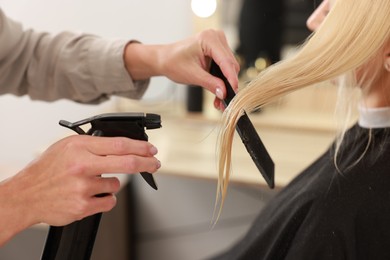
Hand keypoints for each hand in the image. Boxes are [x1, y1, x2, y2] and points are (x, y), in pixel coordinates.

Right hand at [0, 135, 159, 241]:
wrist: (25, 196)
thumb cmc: (47, 170)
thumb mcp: (67, 147)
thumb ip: (93, 144)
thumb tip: (122, 145)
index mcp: (80, 147)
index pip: (120, 144)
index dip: (141, 147)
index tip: (151, 149)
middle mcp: (83, 166)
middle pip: (127, 164)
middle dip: (146, 164)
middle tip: (155, 164)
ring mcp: (83, 188)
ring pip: (116, 185)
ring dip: (110, 184)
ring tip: (90, 183)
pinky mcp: (83, 206)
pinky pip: (109, 202)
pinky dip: (105, 199)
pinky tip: (91, 196)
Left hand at [124, 29, 239, 109]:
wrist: (165, 59)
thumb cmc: (174, 62)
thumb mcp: (192, 75)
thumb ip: (209, 83)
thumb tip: (223, 92)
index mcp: (209, 38)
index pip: (226, 61)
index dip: (231, 78)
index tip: (233, 92)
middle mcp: (216, 37)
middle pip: (230, 64)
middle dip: (228, 83)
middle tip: (223, 101)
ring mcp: (218, 42)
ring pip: (230, 67)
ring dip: (226, 83)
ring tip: (219, 99)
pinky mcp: (218, 50)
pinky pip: (225, 66)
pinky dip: (223, 79)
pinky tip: (218, 91)